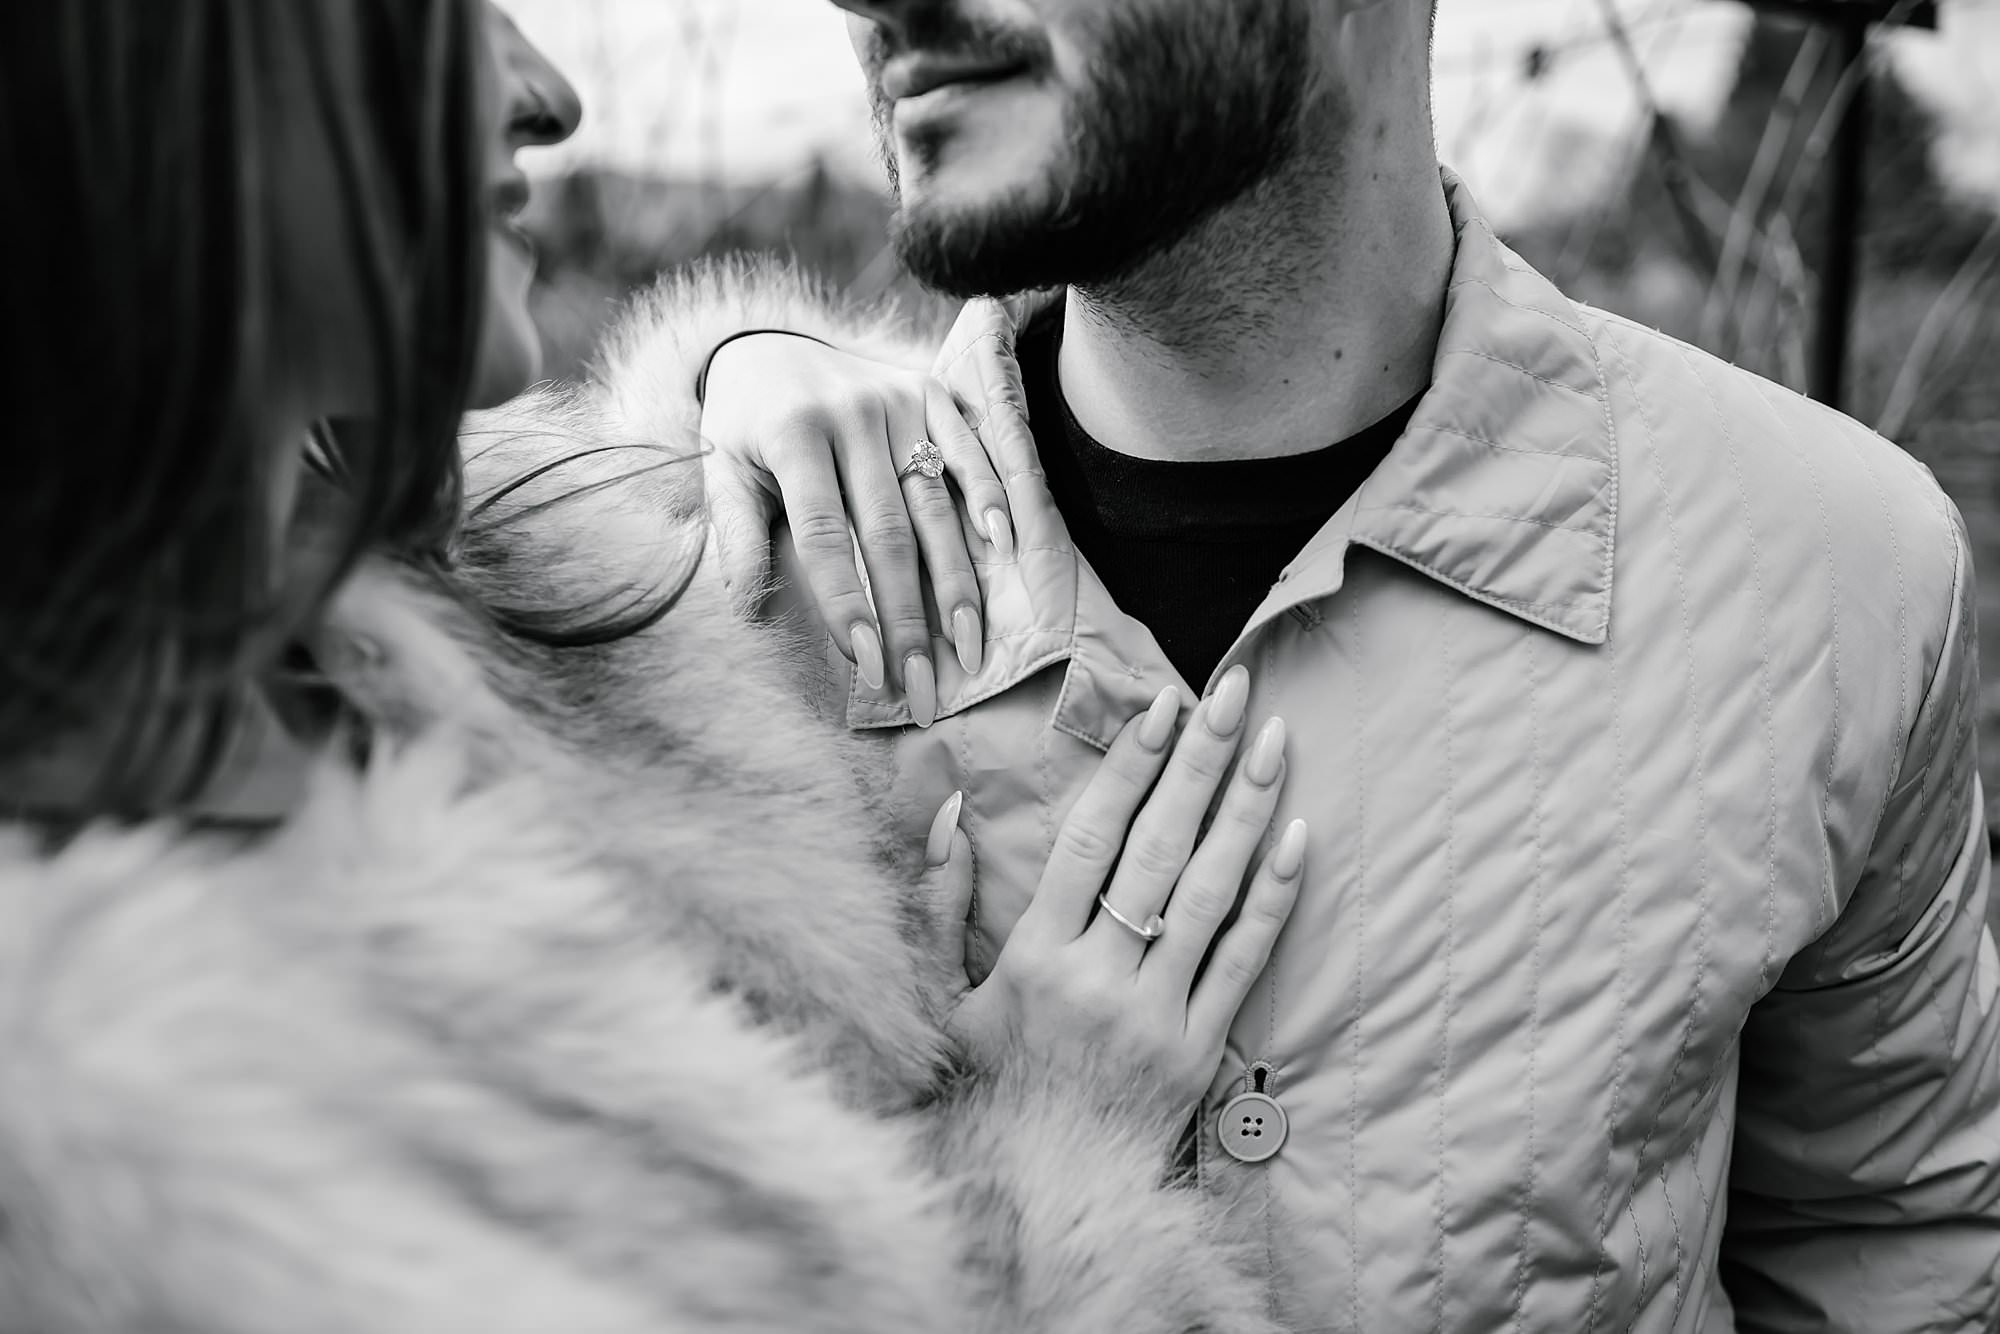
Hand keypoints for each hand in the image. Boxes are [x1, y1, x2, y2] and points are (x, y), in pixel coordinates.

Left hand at [700, 334, 1014, 723]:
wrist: (766, 345)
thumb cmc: (742, 427)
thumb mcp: (720, 471)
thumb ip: (733, 534)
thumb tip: (746, 609)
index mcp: (794, 436)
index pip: (824, 536)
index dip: (846, 603)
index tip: (868, 667)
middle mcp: (851, 415)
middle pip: (890, 533)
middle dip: (910, 617)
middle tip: (924, 685)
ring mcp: (897, 401)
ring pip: (935, 504)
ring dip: (958, 580)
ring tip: (971, 644)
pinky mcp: (930, 390)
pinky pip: (968, 449)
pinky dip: (990, 495)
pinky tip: (1003, 546)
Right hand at [923, 666, 1307, 1122]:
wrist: (1041, 1191)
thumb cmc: (988, 1085)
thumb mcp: (942, 999)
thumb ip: (938, 902)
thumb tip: (950, 810)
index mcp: (1034, 956)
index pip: (1091, 838)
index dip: (1130, 767)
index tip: (1164, 708)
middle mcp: (1096, 978)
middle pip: (1158, 849)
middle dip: (1200, 764)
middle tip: (1235, 695)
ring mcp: (1154, 1015)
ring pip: (1208, 895)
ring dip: (1247, 813)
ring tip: (1277, 744)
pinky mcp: (1198, 1052)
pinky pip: (1244, 962)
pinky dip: (1274, 899)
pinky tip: (1299, 838)